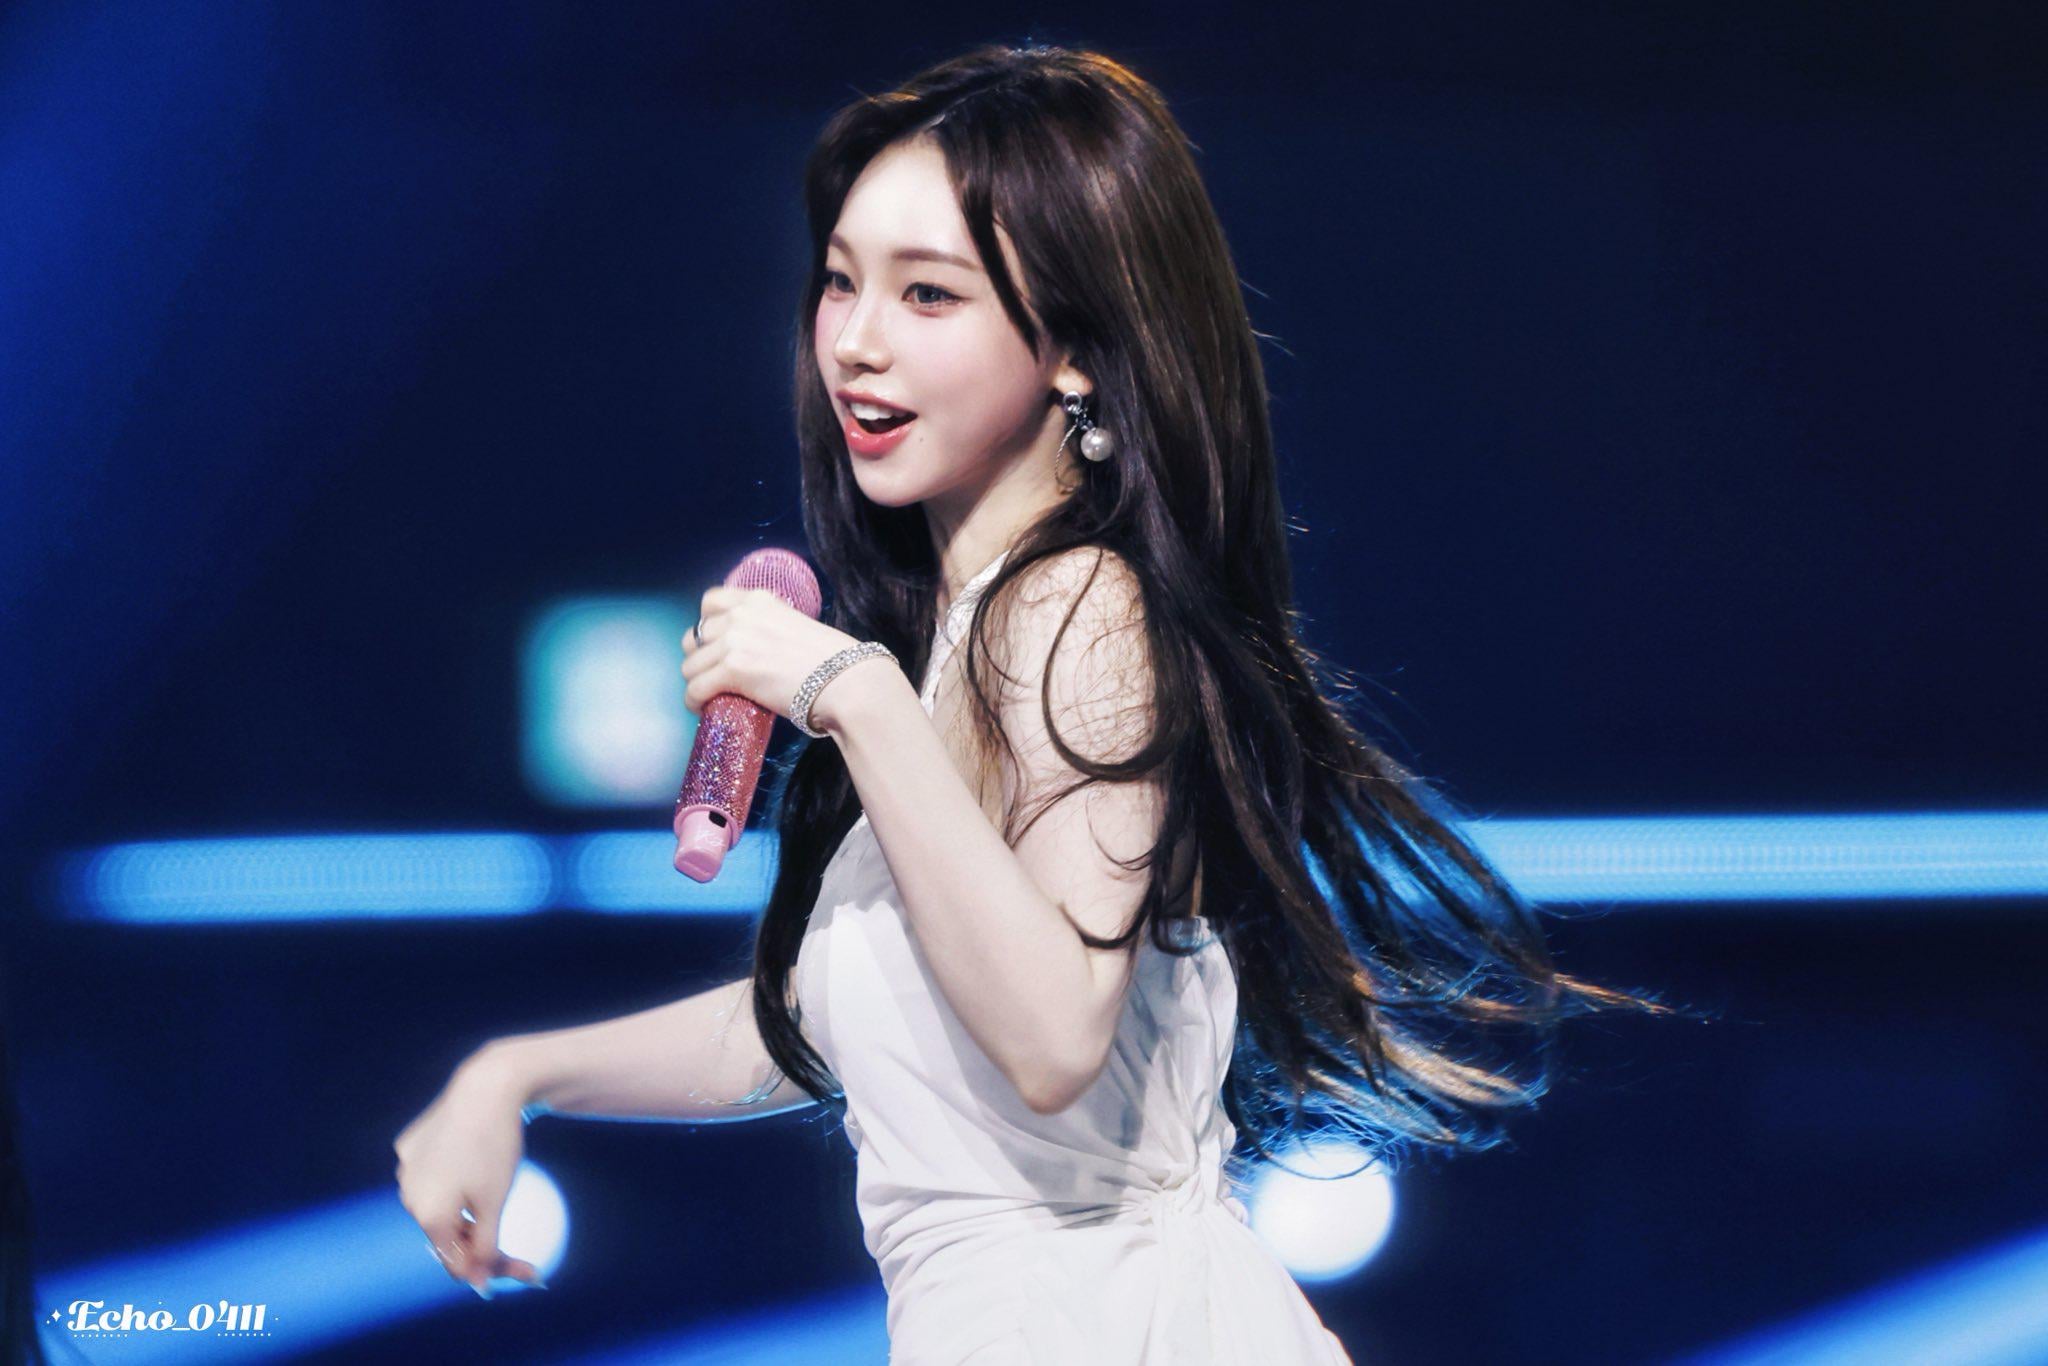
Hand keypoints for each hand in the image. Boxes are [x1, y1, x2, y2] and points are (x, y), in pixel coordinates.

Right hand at [393, 1048, 546, 1297]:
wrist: (487, 1087)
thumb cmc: (496, 1148)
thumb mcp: (495, 1203)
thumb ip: (484, 1248)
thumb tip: (479, 1285)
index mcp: (428, 1215)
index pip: (456, 1262)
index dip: (490, 1268)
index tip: (526, 1268)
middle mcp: (408, 1195)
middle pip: (444, 1233)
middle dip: (475, 1236)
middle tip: (507, 1227)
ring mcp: (404, 1168)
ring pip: (435, 1203)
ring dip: (460, 1207)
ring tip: (488, 1183)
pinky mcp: (408, 1144)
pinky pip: (430, 1173)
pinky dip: (450, 1175)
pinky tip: (469, 1157)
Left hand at [680, 586, 880, 729]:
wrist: (846, 682)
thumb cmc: (833, 662)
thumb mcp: (796, 627)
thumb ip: (770, 630)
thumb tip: (757, 651)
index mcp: (759, 601)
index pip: (710, 601)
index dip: (706, 625)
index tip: (713, 643)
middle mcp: (742, 615)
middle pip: (695, 635)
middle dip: (700, 657)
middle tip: (712, 676)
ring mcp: (735, 641)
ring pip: (690, 665)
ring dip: (697, 681)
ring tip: (709, 696)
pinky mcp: (732, 670)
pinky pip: (695, 688)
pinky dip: (694, 701)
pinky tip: (703, 708)